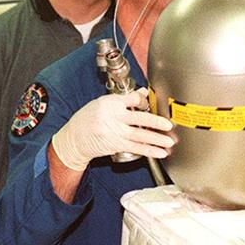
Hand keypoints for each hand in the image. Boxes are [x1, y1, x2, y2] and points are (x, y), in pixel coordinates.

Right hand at [50, 89, 173, 170]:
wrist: (75, 138)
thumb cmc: (87, 119)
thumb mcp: (102, 103)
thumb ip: (124, 99)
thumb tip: (142, 92)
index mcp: (110, 103)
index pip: (133, 98)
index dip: (144, 101)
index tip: (148, 105)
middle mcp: (113, 117)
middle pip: (140, 118)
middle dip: (156, 122)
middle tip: (168, 125)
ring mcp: (115, 132)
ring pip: (141, 135)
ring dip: (157, 139)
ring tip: (169, 142)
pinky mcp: (116, 145)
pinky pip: (136, 148)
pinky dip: (150, 151)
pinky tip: (160, 152)